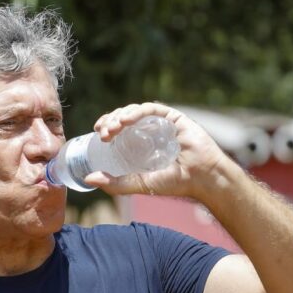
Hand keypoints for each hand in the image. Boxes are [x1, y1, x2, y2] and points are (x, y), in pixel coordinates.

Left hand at [84, 102, 230, 199]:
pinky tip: (126, 120)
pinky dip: (136, 112)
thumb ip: (116, 183)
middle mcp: (152, 130)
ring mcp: (163, 122)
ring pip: (135, 111)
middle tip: (102, 133)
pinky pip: (151, 109)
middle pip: (125, 118)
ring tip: (111, 128)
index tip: (97, 134)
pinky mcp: (174, 117)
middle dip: (111, 121)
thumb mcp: (140, 184)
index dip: (107, 127)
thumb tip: (89, 178)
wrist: (203, 179)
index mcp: (143, 143)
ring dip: (120, 116)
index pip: (120, 129)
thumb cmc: (176, 183)